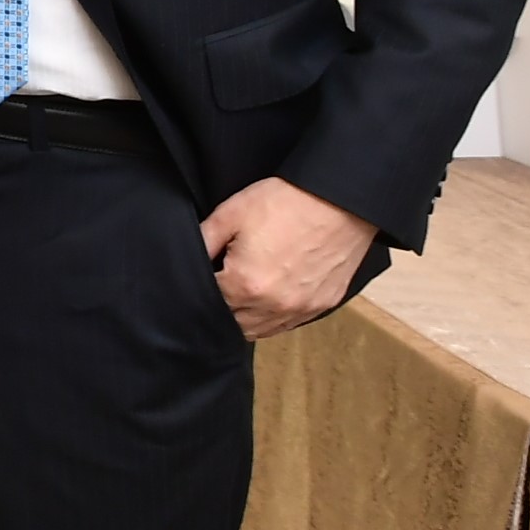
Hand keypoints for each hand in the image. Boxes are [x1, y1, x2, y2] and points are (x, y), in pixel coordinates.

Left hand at [200, 176, 377, 338]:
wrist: (340, 200)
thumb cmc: (286, 203)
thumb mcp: (230, 214)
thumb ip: (203, 242)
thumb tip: (190, 260)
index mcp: (246, 284)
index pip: (209, 302)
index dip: (202, 288)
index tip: (206, 276)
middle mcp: (274, 305)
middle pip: (233, 322)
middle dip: (222, 306)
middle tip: (222, 282)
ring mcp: (301, 309)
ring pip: (261, 330)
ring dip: (246, 317)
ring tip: (244, 291)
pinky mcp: (322, 305)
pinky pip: (289, 323)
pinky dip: (274, 317)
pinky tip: (269, 297)